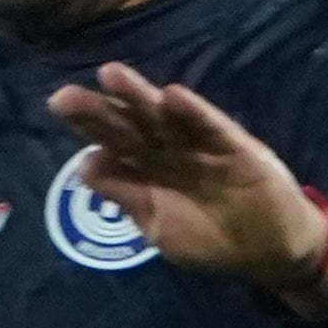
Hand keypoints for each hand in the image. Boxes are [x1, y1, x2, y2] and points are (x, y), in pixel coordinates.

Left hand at [46, 61, 327, 305]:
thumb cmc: (210, 238)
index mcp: (149, 167)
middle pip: (130, 125)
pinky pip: (211, 130)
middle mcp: (169, 150)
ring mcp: (201, 146)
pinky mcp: (235, 149)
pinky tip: (172, 98)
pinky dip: (193, 115)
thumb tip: (84, 164)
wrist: (268, 251)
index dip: (88, 123)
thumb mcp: (157, 225)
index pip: (113, 139)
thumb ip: (125, 195)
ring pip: (165, 119)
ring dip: (139, 98)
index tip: (59, 104)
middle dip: (100, 109)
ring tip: (111, 76)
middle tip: (66, 95)